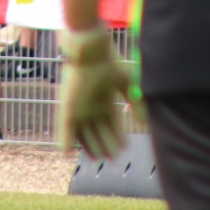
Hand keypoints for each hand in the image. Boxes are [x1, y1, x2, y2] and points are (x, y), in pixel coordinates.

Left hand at [56, 26, 131, 158]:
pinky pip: (64, 128)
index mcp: (105, 98)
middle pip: (98, 129)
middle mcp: (91, 105)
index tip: (124, 148)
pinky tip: (66, 152)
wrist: (89, 51)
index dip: (117, 135)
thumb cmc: (108, 64)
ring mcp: (78, 107)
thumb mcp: (127, 83)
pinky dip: (65, 140)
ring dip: (89, 146)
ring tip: (97, 158)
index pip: (112, 122)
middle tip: (112, 158)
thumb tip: (145, 121)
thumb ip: (137, 102)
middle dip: (105, 143)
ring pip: (83, 132)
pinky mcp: (66, 107)